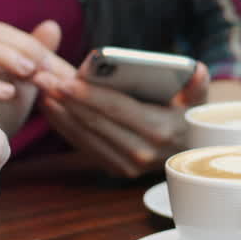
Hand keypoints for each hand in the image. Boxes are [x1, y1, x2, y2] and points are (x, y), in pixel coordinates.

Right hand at [0, 20, 66, 136]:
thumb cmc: (2, 111)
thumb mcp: (25, 85)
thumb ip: (37, 57)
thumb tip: (52, 25)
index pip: (0, 33)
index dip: (27, 44)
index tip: (47, 64)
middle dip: (17, 49)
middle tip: (35, 68)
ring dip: (5, 59)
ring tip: (28, 73)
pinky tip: (10, 93)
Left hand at [34, 63, 210, 177]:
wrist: (192, 151)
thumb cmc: (190, 116)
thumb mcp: (199, 99)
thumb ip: (198, 84)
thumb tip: (199, 70)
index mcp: (160, 131)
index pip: (118, 109)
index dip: (90, 95)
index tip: (65, 80)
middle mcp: (142, 153)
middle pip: (96, 122)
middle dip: (66, 99)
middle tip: (42, 77)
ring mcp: (127, 165)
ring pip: (85, 135)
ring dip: (60, 112)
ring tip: (41, 89)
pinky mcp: (115, 169)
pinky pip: (84, 146)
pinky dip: (64, 126)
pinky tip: (51, 108)